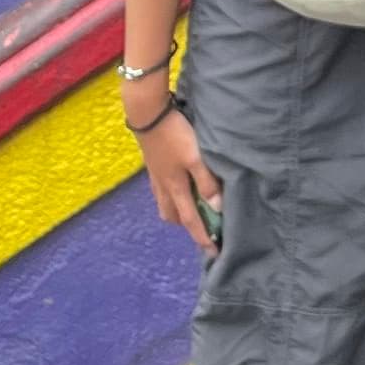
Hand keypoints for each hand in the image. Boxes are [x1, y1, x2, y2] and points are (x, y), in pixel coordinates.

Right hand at [137, 105, 224, 254]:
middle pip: (173, 216)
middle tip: (204, 229)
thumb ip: (207, 182)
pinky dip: (170, 196)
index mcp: (175, 187)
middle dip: (187, 227)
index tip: (213, 252)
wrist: (147, 112)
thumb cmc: (174, 134)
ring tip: (192, 209)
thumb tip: (217, 208)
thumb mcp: (195, 157)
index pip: (191, 219)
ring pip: (165, 204)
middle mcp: (163, 186)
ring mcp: (155, 175)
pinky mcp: (152, 164)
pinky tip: (178, 187)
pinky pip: (160, 191)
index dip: (203, 237)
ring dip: (178, 212)